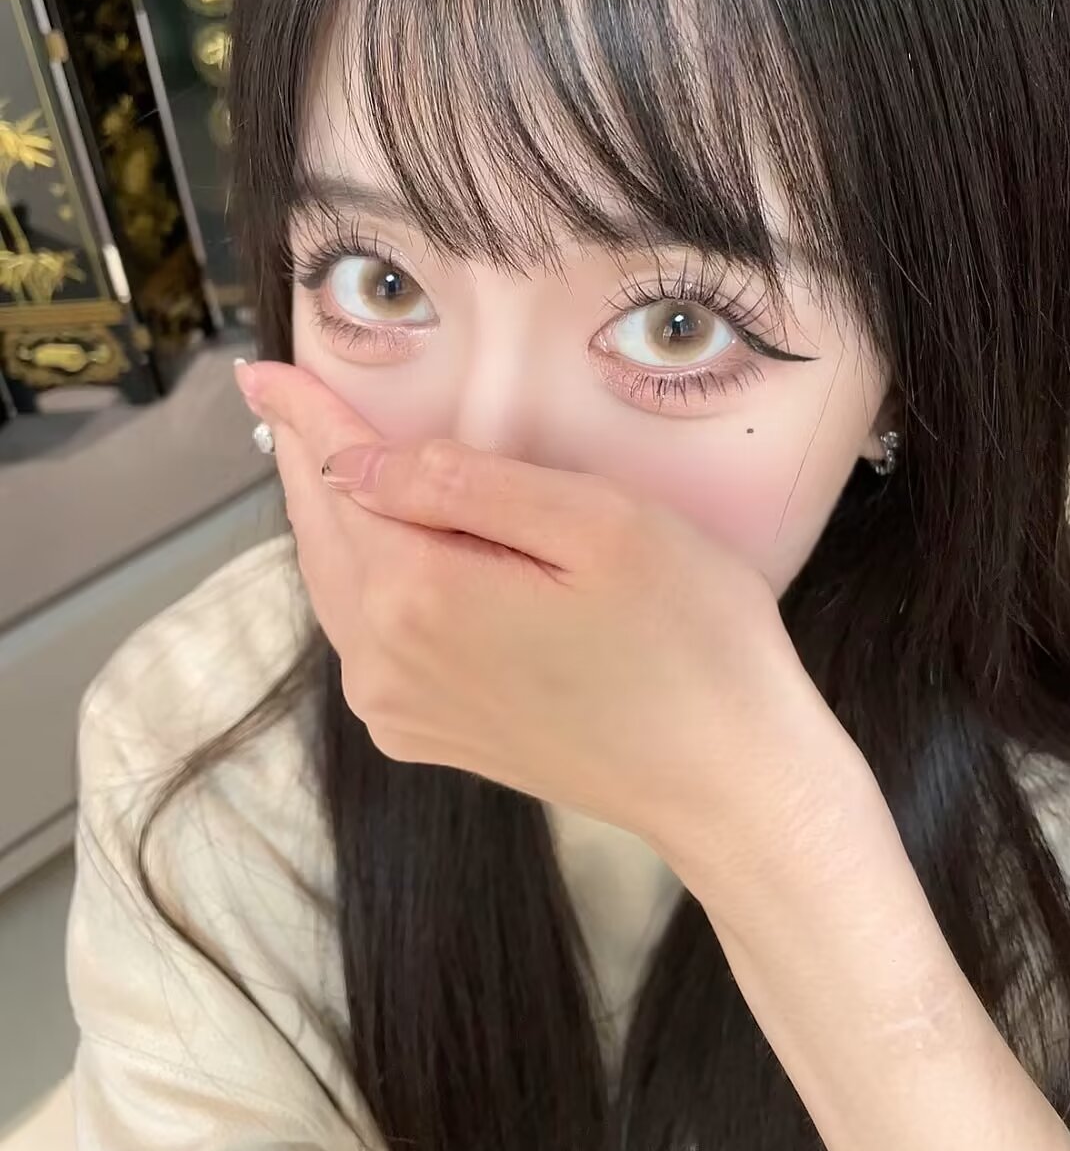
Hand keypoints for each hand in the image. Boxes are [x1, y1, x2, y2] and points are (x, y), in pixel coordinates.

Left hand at [236, 360, 868, 889]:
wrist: (726, 781)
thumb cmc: (688, 638)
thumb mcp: (596, 524)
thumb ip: (466, 483)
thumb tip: (358, 461)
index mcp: (419, 595)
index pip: (339, 477)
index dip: (306, 414)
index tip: (261, 370)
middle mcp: (385, 662)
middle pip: (324, 535)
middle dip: (306, 460)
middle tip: (284, 398)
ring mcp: (400, 709)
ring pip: (338, 589)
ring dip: (329, 519)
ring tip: (322, 457)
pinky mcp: (427, 734)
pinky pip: (365, 638)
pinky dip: (358, 578)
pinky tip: (377, 548)